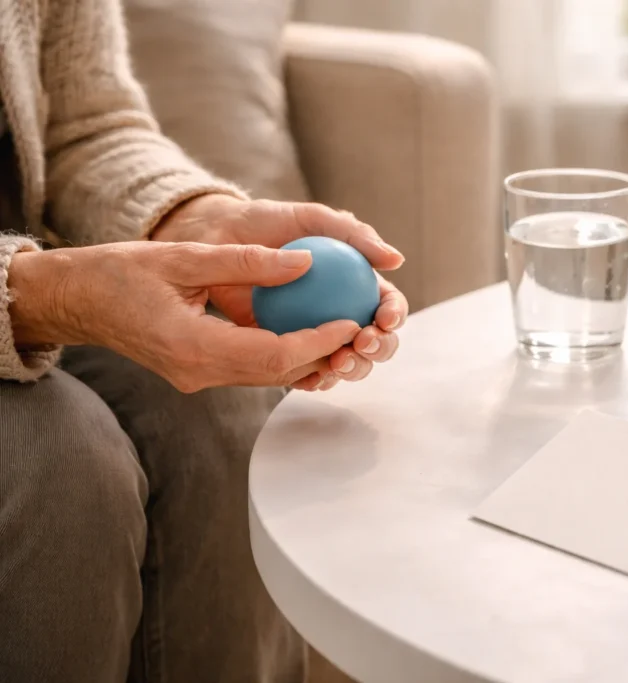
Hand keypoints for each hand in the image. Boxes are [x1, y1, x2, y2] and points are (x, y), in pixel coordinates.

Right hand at [9, 241, 360, 392]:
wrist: (76, 301)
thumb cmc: (120, 271)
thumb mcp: (184, 256)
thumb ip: (247, 262)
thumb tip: (307, 262)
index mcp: (191, 346)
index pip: (273, 354)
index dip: (318, 341)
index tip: (351, 320)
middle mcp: (198, 372)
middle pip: (278, 373)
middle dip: (325, 354)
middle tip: (362, 326)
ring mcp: (197, 378)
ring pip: (269, 375)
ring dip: (310, 357)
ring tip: (346, 330)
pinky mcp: (199, 373)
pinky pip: (253, 369)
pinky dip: (285, 353)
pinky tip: (310, 331)